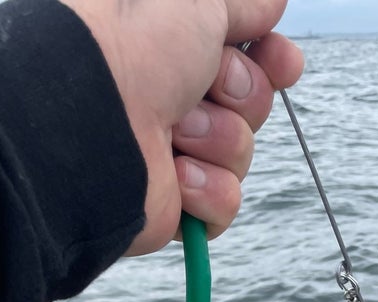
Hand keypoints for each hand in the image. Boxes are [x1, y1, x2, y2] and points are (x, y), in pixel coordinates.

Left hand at [61, 0, 303, 252]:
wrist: (93, 117)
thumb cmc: (135, 44)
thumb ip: (243, 1)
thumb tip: (272, 4)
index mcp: (175, 48)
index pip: (249, 59)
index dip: (272, 61)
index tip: (283, 63)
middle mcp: (172, 97)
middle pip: (253, 106)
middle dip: (241, 95)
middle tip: (207, 87)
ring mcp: (172, 153)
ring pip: (240, 155)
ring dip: (219, 140)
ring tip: (177, 132)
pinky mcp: (172, 206)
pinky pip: (225, 205)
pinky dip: (209, 191)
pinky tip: (178, 177)